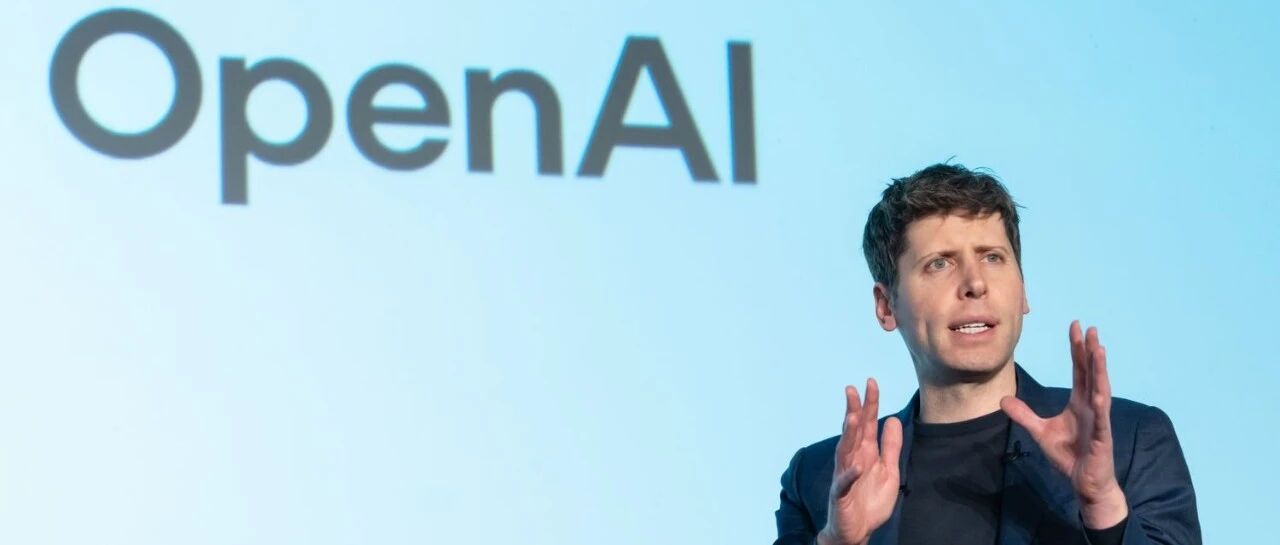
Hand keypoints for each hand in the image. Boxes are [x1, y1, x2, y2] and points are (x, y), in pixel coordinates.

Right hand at [817, 378, 903, 544]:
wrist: (858, 531)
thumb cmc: (870, 501)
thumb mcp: (889, 471)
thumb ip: (890, 447)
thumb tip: (892, 419)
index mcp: (865, 453)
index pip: (867, 424)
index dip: (870, 404)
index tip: (871, 382)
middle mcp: (853, 459)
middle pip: (853, 431)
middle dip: (853, 410)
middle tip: (853, 389)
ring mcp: (844, 475)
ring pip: (845, 451)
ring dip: (848, 435)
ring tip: (852, 417)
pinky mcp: (840, 494)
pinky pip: (844, 482)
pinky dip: (850, 474)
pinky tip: (857, 466)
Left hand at [1000, 321, 1127, 528]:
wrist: (1084, 482)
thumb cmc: (1069, 456)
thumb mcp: (1040, 432)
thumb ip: (1024, 415)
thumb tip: (1003, 399)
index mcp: (1079, 402)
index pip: (1079, 370)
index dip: (1077, 349)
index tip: (1075, 327)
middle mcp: (1091, 406)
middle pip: (1091, 373)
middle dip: (1089, 350)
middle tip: (1088, 327)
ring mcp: (1098, 420)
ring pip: (1100, 388)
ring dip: (1100, 369)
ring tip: (1098, 348)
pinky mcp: (1101, 436)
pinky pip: (1101, 417)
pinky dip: (1100, 402)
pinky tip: (1098, 389)